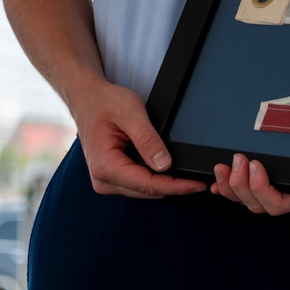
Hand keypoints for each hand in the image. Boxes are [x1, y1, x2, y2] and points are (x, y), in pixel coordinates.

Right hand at [70, 79, 204, 198]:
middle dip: (174, 187)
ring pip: (144, 190)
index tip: (197, 185)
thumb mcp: (130, 113)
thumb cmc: (105, 103)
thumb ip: (147, 139)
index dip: (175, 186)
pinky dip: (156, 180)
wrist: (88, 99)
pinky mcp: (112, 177)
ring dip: (166, 185)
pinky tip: (170, 172)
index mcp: (105, 166)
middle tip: (201, 182)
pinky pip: (139, 184)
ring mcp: (107, 181)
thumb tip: (164, 164)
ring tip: (189, 178)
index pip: (147, 184)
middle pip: (147, 190)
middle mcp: (103, 179)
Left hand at [211, 153, 289, 215]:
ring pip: (248, 202)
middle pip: (261, 205)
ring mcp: (273, 194)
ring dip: (231, 186)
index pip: (281, 202)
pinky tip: (216, 184)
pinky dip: (226, 190)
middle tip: (239, 159)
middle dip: (243, 184)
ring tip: (223, 167)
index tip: (255, 165)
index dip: (263, 188)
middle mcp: (289, 197)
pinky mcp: (259, 188)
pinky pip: (240, 197)